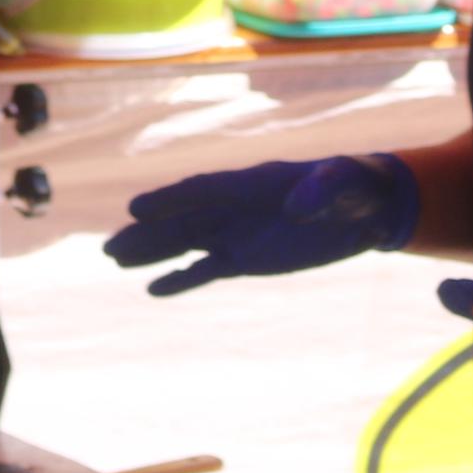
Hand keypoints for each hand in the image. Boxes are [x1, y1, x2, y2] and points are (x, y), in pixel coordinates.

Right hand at [105, 155, 417, 294]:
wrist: (363, 207)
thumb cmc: (352, 185)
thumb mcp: (342, 184)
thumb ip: (319, 192)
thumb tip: (298, 210)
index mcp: (251, 183)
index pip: (203, 191)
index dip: (170, 200)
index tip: (136, 209)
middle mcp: (235, 207)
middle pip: (182, 221)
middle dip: (147, 234)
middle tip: (109, 248)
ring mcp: (237, 233)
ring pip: (186, 245)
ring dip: (152, 253)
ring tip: (115, 260)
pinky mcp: (246, 259)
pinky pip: (207, 269)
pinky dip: (181, 279)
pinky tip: (153, 288)